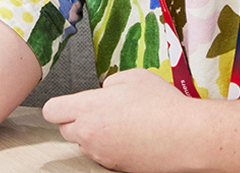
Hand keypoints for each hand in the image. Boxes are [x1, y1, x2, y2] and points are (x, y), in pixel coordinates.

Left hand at [43, 68, 195, 172]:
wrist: (187, 136)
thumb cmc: (162, 104)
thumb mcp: (132, 76)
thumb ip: (109, 83)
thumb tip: (104, 92)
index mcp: (88, 108)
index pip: (52, 110)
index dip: (59, 105)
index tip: (67, 103)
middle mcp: (90, 134)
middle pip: (65, 130)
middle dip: (76, 120)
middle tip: (99, 110)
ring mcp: (103, 154)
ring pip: (85, 144)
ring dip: (94, 135)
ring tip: (120, 123)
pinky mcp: (116, 168)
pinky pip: (103, 155)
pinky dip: (110, 147)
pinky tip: (130, 137)